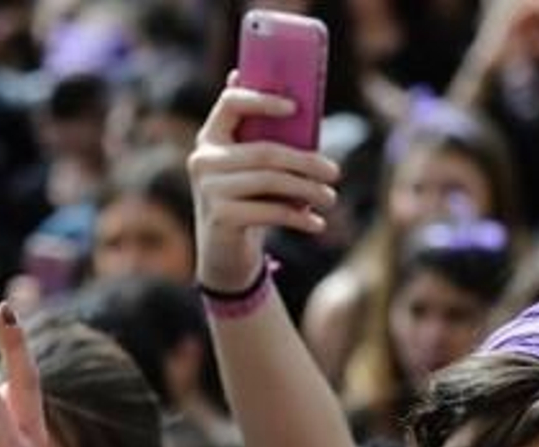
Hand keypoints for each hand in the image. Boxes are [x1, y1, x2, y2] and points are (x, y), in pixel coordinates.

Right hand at [187, 76, 339, 292]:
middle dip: (306, 161)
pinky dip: (299, 218)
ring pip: (270, 180)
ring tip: (330, 199)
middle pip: (264, 151)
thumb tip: (301, 109)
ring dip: (308, 190)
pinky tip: (317, 224)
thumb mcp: (252, 170)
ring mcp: (209, 189)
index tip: (295, 107)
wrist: (223, 253)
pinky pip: (269, 211)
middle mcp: (203, 160)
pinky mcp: (220, 217)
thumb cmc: (248, 202)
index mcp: (211, 137)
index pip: (230, 104)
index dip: (262, 100)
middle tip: (334, 172)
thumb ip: (268, 141)